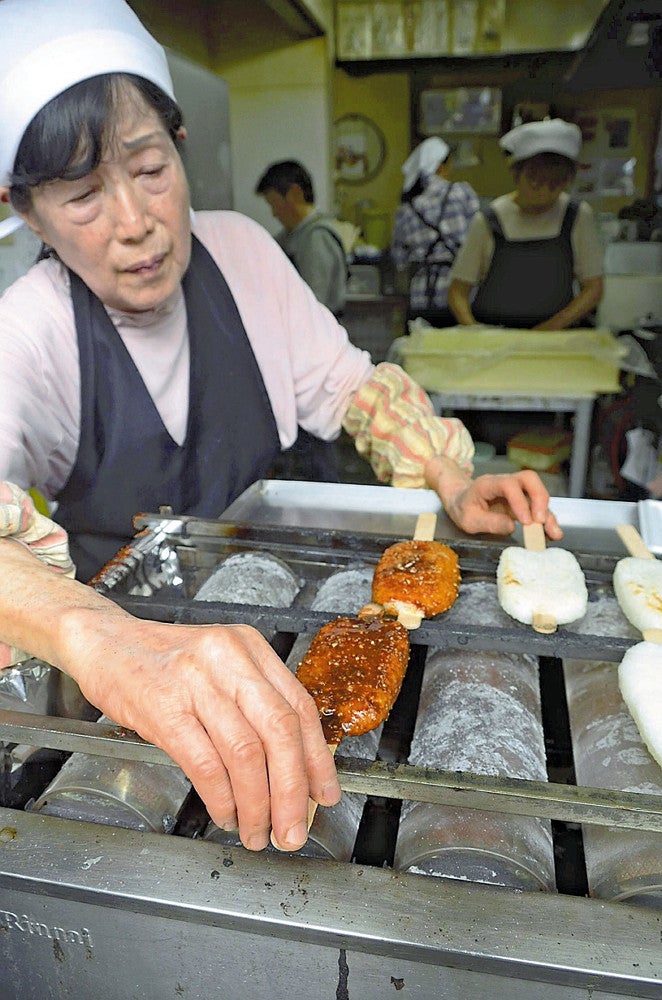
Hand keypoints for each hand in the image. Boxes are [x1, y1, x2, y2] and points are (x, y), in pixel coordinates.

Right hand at [59, 614, 341, 851]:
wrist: (104, 642)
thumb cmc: (163, 661)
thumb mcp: (219, 665)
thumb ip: (254, 703)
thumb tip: (291, 769)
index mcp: (250, 647)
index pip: (299, 706)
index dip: (316, 757)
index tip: (323, 793)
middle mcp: (228, 657)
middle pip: (279, 731)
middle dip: (292, 790)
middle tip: (293, 829)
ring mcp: (195, 680)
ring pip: (245, 752)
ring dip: (256, 804)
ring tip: (256, 831)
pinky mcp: (163, 707)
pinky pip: (205, 763)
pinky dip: (221, 797)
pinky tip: (224, 813)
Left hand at [425, 456, 562, 539]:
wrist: (461, 501)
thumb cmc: (463, 508)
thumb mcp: (468, 520)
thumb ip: (488, 522)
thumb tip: (511, 526)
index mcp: (488, 484)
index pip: (508, 485)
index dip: (520, 501)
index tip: (525, 521)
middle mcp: (505, 483)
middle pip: (529, 479)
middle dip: (539, 498)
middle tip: (540, 521)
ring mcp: (516, 491)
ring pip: (538, 492)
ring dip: (547, 512)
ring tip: (553, 532)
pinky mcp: (523, 502)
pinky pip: (538, 506)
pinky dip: (547, 518)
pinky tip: (552, 532)